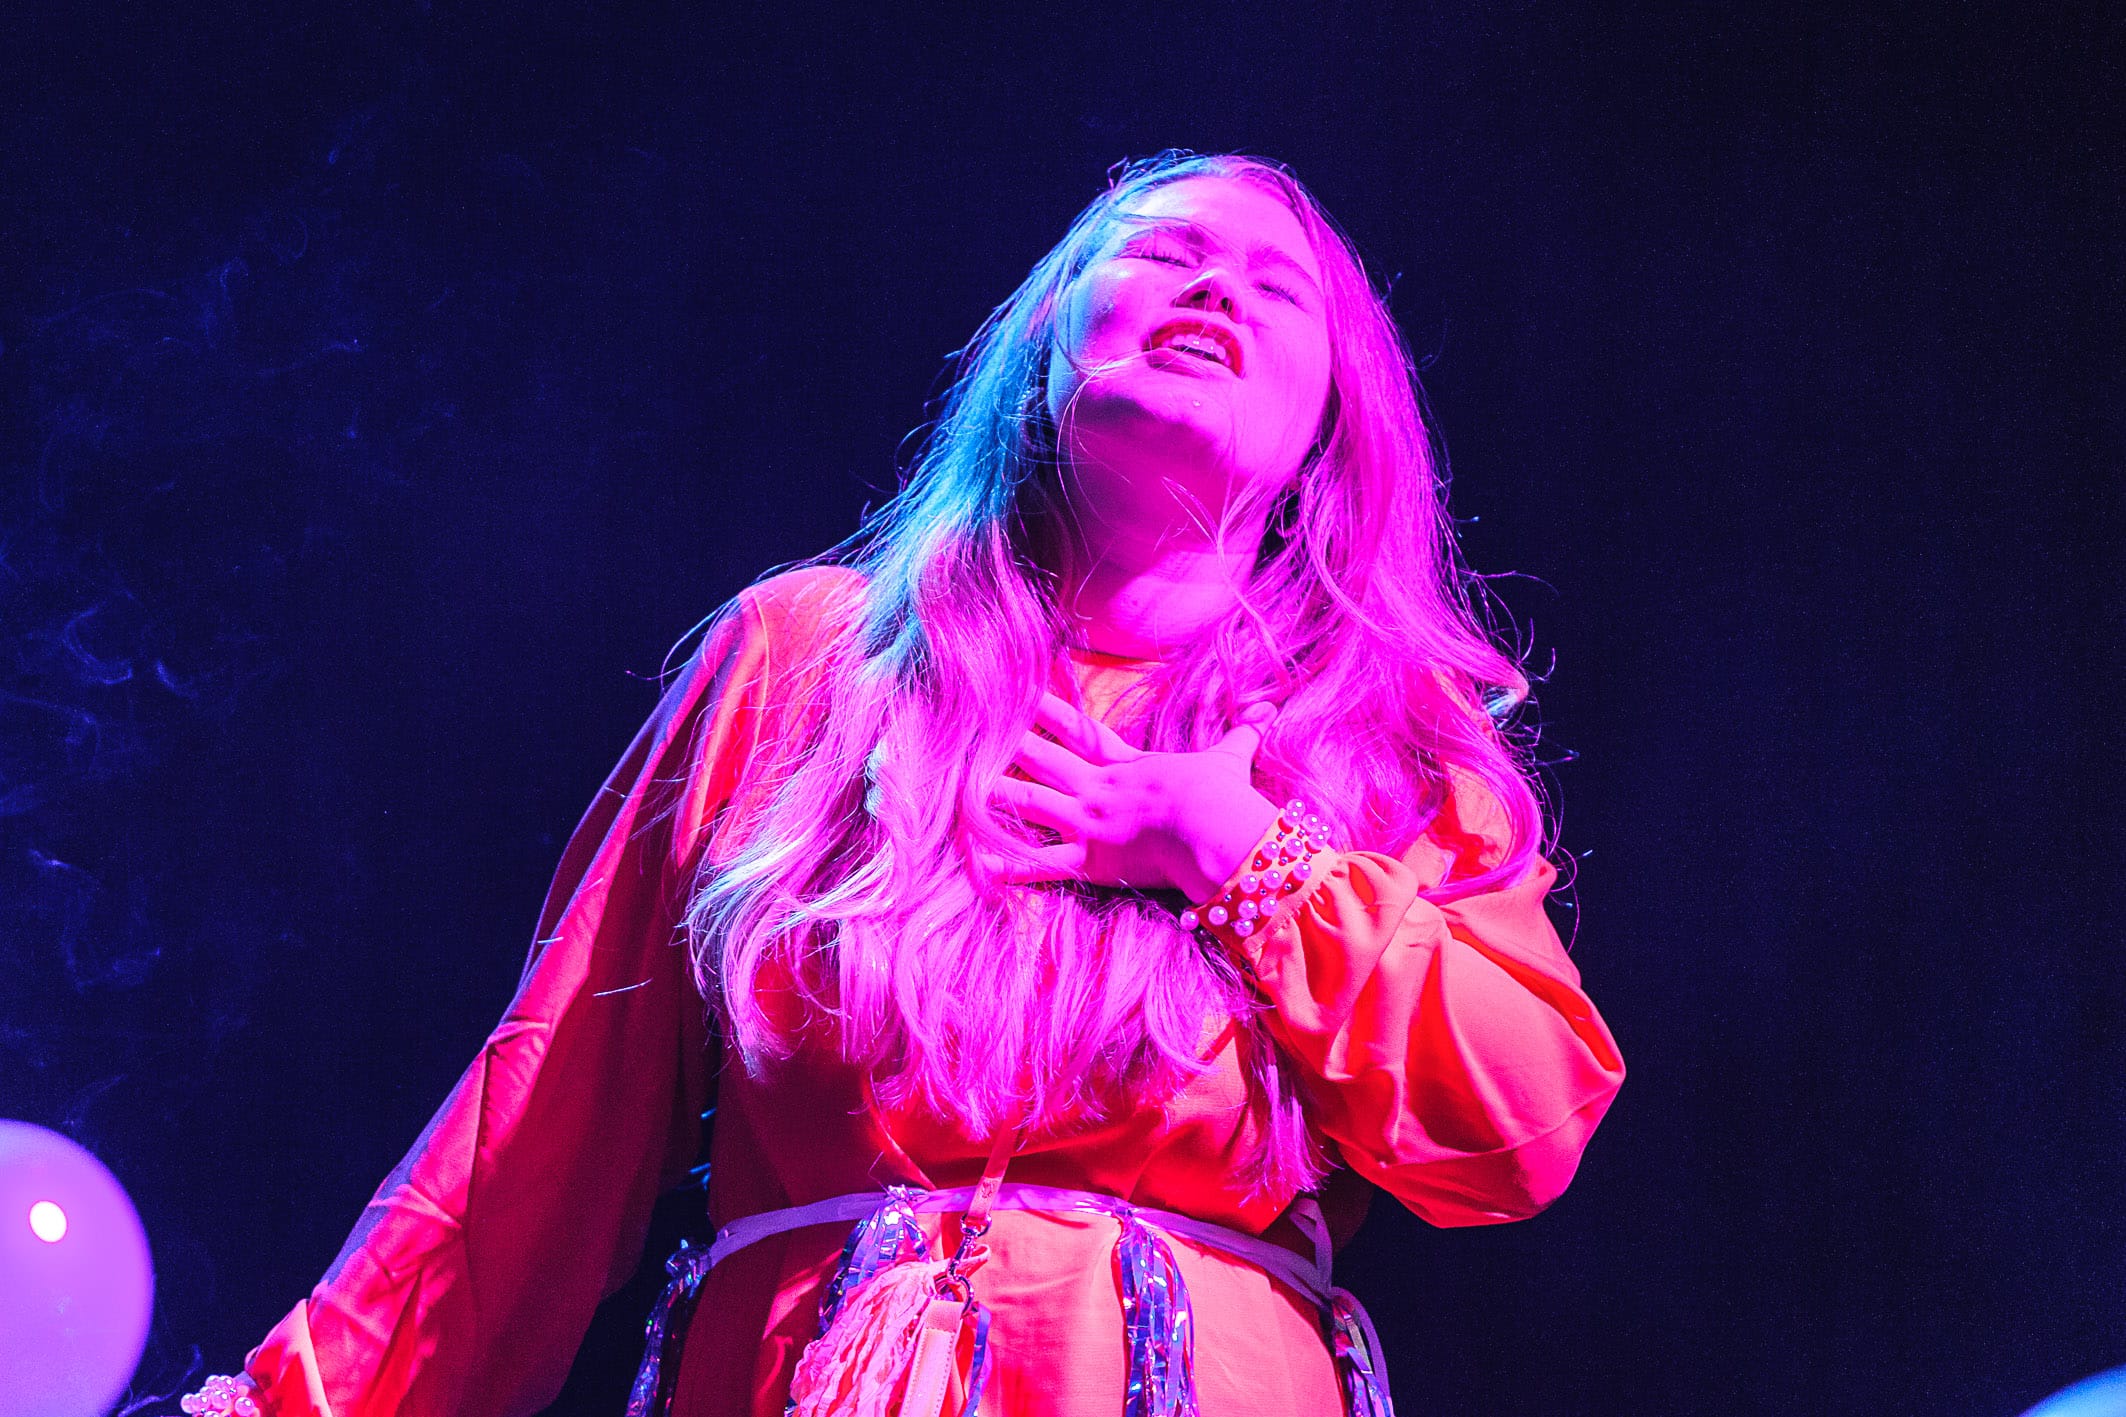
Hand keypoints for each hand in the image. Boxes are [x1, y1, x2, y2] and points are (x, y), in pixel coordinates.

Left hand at [988, 692, 1279, 902]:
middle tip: (971, 731)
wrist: (1214, 829)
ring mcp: (1089, 824)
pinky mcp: (1089, 861)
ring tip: (960, 788)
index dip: (1047, 711)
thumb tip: (1267, 712)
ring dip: (995, 796)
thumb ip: (1241, 736)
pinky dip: (1010, 864)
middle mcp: (1098, 790)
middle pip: (1041, 761)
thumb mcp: (1229, 759)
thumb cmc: (1221, 796)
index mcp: (1126, 766)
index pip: (1080, 731)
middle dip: (1006, 746)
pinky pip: (1041, 864)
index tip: (1020, 693)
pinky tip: (978, 860)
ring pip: (1030, 804)